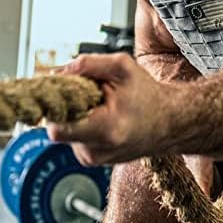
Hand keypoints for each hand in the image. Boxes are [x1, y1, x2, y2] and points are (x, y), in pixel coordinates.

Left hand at [47, 53, 171, 164]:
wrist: (168, 123)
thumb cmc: (148, 95)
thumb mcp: (122, 67)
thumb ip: (88, 64)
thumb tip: (58, 71)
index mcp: (105, 130)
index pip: (56, 128)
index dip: (54, 106)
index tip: (60, 91)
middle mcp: (95, 151)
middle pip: (57, 124)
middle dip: (68, 104)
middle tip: (89, 93)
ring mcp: (92, 158)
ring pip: (64, 129)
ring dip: (76, 113)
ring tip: (101, 105)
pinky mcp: (91, 159)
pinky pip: (73, 136)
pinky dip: (82, 122)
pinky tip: (102, 116)